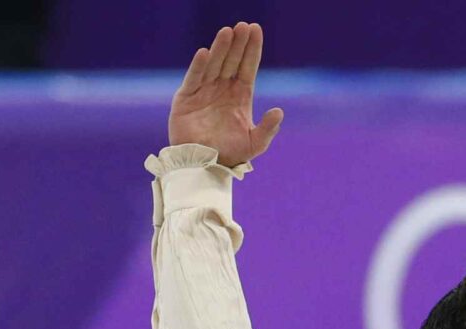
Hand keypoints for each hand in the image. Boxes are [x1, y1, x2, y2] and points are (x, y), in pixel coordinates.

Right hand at [168, 22, 282, 167]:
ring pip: (214, 65)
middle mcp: (222, 89)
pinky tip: (205, 52)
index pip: (247, 67)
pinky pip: (194, 78)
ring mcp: (204, 91)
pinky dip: (199, 66)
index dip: (252, 49)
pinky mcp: (186, 98)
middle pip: (232, 61)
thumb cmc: (231, 154)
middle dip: (238, 44)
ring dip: (221, 49)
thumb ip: (268, 128)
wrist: (205, 166)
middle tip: (243, 26)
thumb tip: (279, 111)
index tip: (256, 30)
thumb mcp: (255, 143)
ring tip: (227, 32)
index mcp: (240, 96)